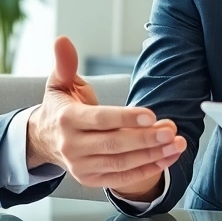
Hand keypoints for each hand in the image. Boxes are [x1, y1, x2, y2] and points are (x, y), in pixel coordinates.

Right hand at [26, 36, 186, 198]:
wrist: (45, 139)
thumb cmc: (61, 108)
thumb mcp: (59, 83)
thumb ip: (65, 63)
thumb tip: (63, 41)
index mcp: (66, 120)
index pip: (100, 119)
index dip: (126, 118)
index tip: (151, 115)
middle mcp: (72, 146)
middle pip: (114, 144)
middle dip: (146, 139)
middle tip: (171, 130)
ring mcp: (80, 166)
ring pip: (121, 163)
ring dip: (152, 155)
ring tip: (176, 144)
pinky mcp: (90, 179)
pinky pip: (121, 178)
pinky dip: (146, 171)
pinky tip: (166, 159)